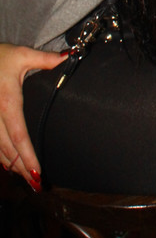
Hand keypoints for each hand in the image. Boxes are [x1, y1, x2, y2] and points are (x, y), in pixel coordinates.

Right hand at [0, 42, 65, 189]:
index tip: (37, 172)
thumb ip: (44, 59)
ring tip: (27, 177)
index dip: (27, 156)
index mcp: (8, 102)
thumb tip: (67, 58)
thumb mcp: (22, 54)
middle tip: (37, 182)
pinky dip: (1, 156)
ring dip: (11, 164)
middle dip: (22, 167)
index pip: (18, 135)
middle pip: (8, 148)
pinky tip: (10, 163)